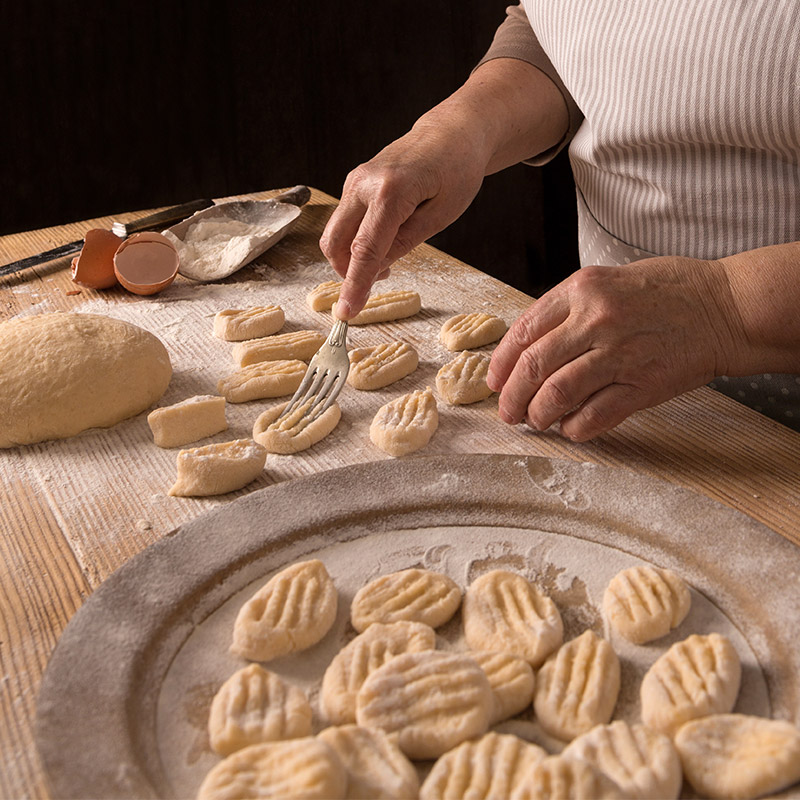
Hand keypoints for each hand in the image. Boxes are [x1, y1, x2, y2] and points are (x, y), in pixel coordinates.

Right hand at [319, 116, 487, 318]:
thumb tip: (376, 269)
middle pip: (336, 243)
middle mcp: (363, 183)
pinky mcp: (353, 184)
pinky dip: (356, 241)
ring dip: (353, 257)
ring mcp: (354, 181)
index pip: (365, 249)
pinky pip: (344, 222)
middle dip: (348, 272)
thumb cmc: (456, 171)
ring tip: (389, 257)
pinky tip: (384, 239)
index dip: (355, 285)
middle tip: (382, 279)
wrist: (451, 133)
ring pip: (335, 234)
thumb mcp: (442, 214)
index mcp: (391, 190)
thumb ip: (406, 242)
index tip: (346, 312)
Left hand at [487, 257, 741, 439]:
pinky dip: (574, 429)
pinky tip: (569, 429)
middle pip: (533, 367)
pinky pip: (594, 416)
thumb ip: (568, 309)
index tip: (494, 381)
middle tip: (506, 412)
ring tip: (535, 422)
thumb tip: (529, 346)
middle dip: (511, 397)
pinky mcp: (642, 386)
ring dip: (538, 416)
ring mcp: (619, 354)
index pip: (523, 332)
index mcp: (581, 290)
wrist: (726, 307)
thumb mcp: (608, 281)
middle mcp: (595, 320)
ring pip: (556, 395)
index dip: (502, 363)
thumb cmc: (668, 291)